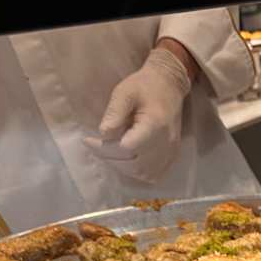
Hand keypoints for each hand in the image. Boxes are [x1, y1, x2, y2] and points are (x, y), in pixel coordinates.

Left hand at [86, 43, 195, 178]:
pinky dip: (138, 172)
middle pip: (133, 163)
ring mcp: (171, 151)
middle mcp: (165, 142)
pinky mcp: (172, 155)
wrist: (169, 85)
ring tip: (110, 153)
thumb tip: (104, 134)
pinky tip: (128, 161)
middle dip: (110, 158)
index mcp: (154, 124)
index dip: (105, 147)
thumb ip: (114, 112)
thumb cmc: (144, 86)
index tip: (88, 139)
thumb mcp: (124, 92)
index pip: (126, 148)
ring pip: (142, 173)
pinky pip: (154, 175)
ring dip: (123, 167)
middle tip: (96, 146)